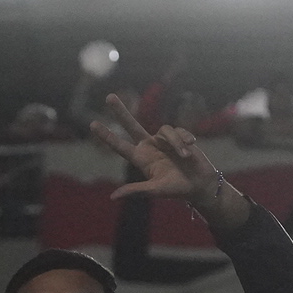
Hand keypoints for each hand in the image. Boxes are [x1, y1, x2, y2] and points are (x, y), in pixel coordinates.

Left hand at [91, 94, 219, 203]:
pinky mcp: (178, 136)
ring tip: (185, 156)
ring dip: (176, 142)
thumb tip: (113, 196)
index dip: (107, 136)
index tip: (92, 124)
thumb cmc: (176, 189)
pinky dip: (184, 140)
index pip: (120, 146)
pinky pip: (178, 131)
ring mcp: (163, 141)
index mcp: (140, 159)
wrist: (199, 184)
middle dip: (121, 112)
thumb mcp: (155, 190)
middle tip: (109, 96)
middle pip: (131, 125)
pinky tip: (191, 148)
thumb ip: (136, 191)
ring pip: (164, 130)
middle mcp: (149, 147)